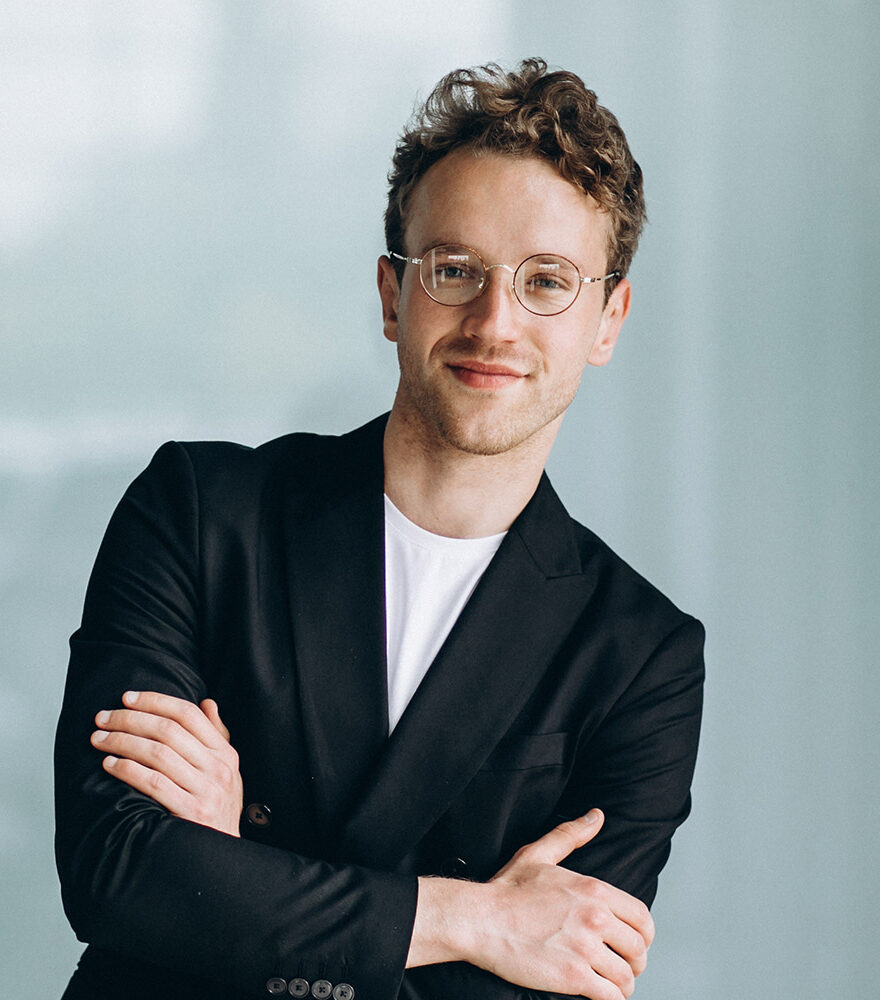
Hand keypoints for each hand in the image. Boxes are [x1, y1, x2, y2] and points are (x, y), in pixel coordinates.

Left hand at [91, 691, 242, 837]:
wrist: (223, 856)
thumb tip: (207, 702)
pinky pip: (152, 783)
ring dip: (122, 742)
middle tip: (103, 717)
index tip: (127, 697)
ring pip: (157, 753)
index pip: (189, 714)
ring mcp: (205, 791)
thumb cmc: (218, 809)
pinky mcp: (189, 812)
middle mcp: (218, 768)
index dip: (155, 701)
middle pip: (168, 730)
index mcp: (226, 753)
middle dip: (130, 719)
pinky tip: (110, 764)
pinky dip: (128, 769)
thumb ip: (218, 736)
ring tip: (99, 738)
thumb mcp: (227, 770)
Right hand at [410, 810, 653, 999]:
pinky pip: (610, 997)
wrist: (479, 919)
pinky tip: (602, 996)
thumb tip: (596, 816)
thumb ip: (571, 834)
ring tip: (613, 985)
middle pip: (638, 949)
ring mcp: (585, 948)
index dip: (644, 935)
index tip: (635, 943)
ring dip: (623, 985)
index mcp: (593, 889)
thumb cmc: (506, 889)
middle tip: (623, 967)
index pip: (641, 917)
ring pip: (625, 977)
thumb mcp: (539, 853)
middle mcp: (595, 917)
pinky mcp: (573, 976)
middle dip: (635, 962)